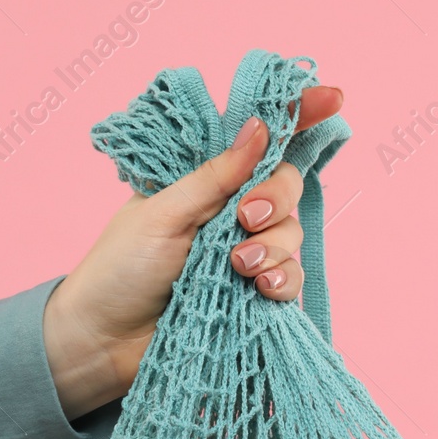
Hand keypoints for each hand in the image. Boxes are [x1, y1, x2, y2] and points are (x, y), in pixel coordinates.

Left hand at [43, 86, 342, 418]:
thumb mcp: (162, 214)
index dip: (297, 116)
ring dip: (272, 246)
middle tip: (245, 218)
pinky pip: (290, 278)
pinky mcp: (253, 296)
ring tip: (237, 266)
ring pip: (291, 233)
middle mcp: (230, 213)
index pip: (257, 142)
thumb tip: (260, 128)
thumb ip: (215, 177)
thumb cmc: (120, 271)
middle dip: (275, 197)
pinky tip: (260, 288)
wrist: (105, 342)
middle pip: (285, 185)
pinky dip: (282, 280)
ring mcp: (245, 254)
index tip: (332, 97)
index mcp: (205, 182)